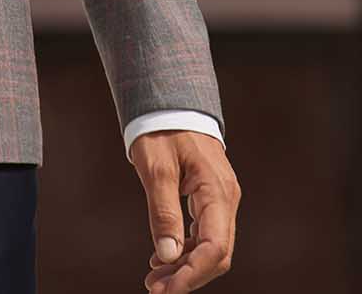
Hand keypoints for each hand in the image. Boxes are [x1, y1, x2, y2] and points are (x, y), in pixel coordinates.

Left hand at [129, 129, 239, 292]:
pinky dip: (186, 249)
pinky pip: (204, 233)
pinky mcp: (210, 198)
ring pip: (211, 246)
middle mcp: (225, 198)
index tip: (165, 290)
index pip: (214, 248)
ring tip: (154, 277)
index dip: (191, 275)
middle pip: (216, 254)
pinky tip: (163, 256)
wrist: (170, 103)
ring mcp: (221, 199)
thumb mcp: (156, 167)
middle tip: (154, 288)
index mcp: (217, 191)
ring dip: (185, 266)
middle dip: (187, 276)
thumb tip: (167, 254)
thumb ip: (163, 210)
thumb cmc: (161, 129)